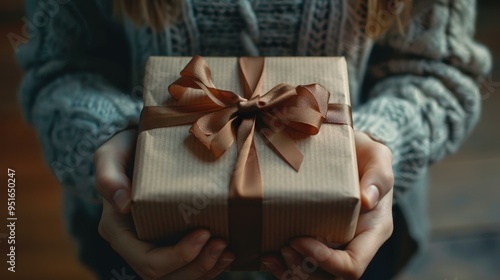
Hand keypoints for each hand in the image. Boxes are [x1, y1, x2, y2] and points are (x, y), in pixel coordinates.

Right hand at [94, 129, 233, 278]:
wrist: (136, 147)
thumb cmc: (123, 150)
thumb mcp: (110, 155)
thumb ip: (109, 176)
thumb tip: (123, 202)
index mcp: (117, 231)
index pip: (147, 260)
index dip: (177, 256)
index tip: (204, 233)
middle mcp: (133, 245)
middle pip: (165, 276)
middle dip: (197, 265)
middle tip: (223, 243)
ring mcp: (152, 247)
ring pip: (178, 277)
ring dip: (207, 270)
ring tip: (228, 250)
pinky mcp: (169, 243)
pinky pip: (188, 268)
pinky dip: (210, 266)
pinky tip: (228, 253)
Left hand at [262, 131, 393, 278]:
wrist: (352, 152)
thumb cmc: (365, 155)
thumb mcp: (378, 157)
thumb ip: (378, 177)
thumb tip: (367, 200)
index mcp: (372, 231)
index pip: (352, 265)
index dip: (325, 261)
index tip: (300, 239)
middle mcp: (354, 244)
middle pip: (331, 277)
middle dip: (304, 269)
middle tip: (284, 246)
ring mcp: (336, 244)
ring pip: (315, 276)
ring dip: (291, 271)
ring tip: (272, 253)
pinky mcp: (318, 239)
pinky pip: (302, 265)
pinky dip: (283, 267)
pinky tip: (267, 255)